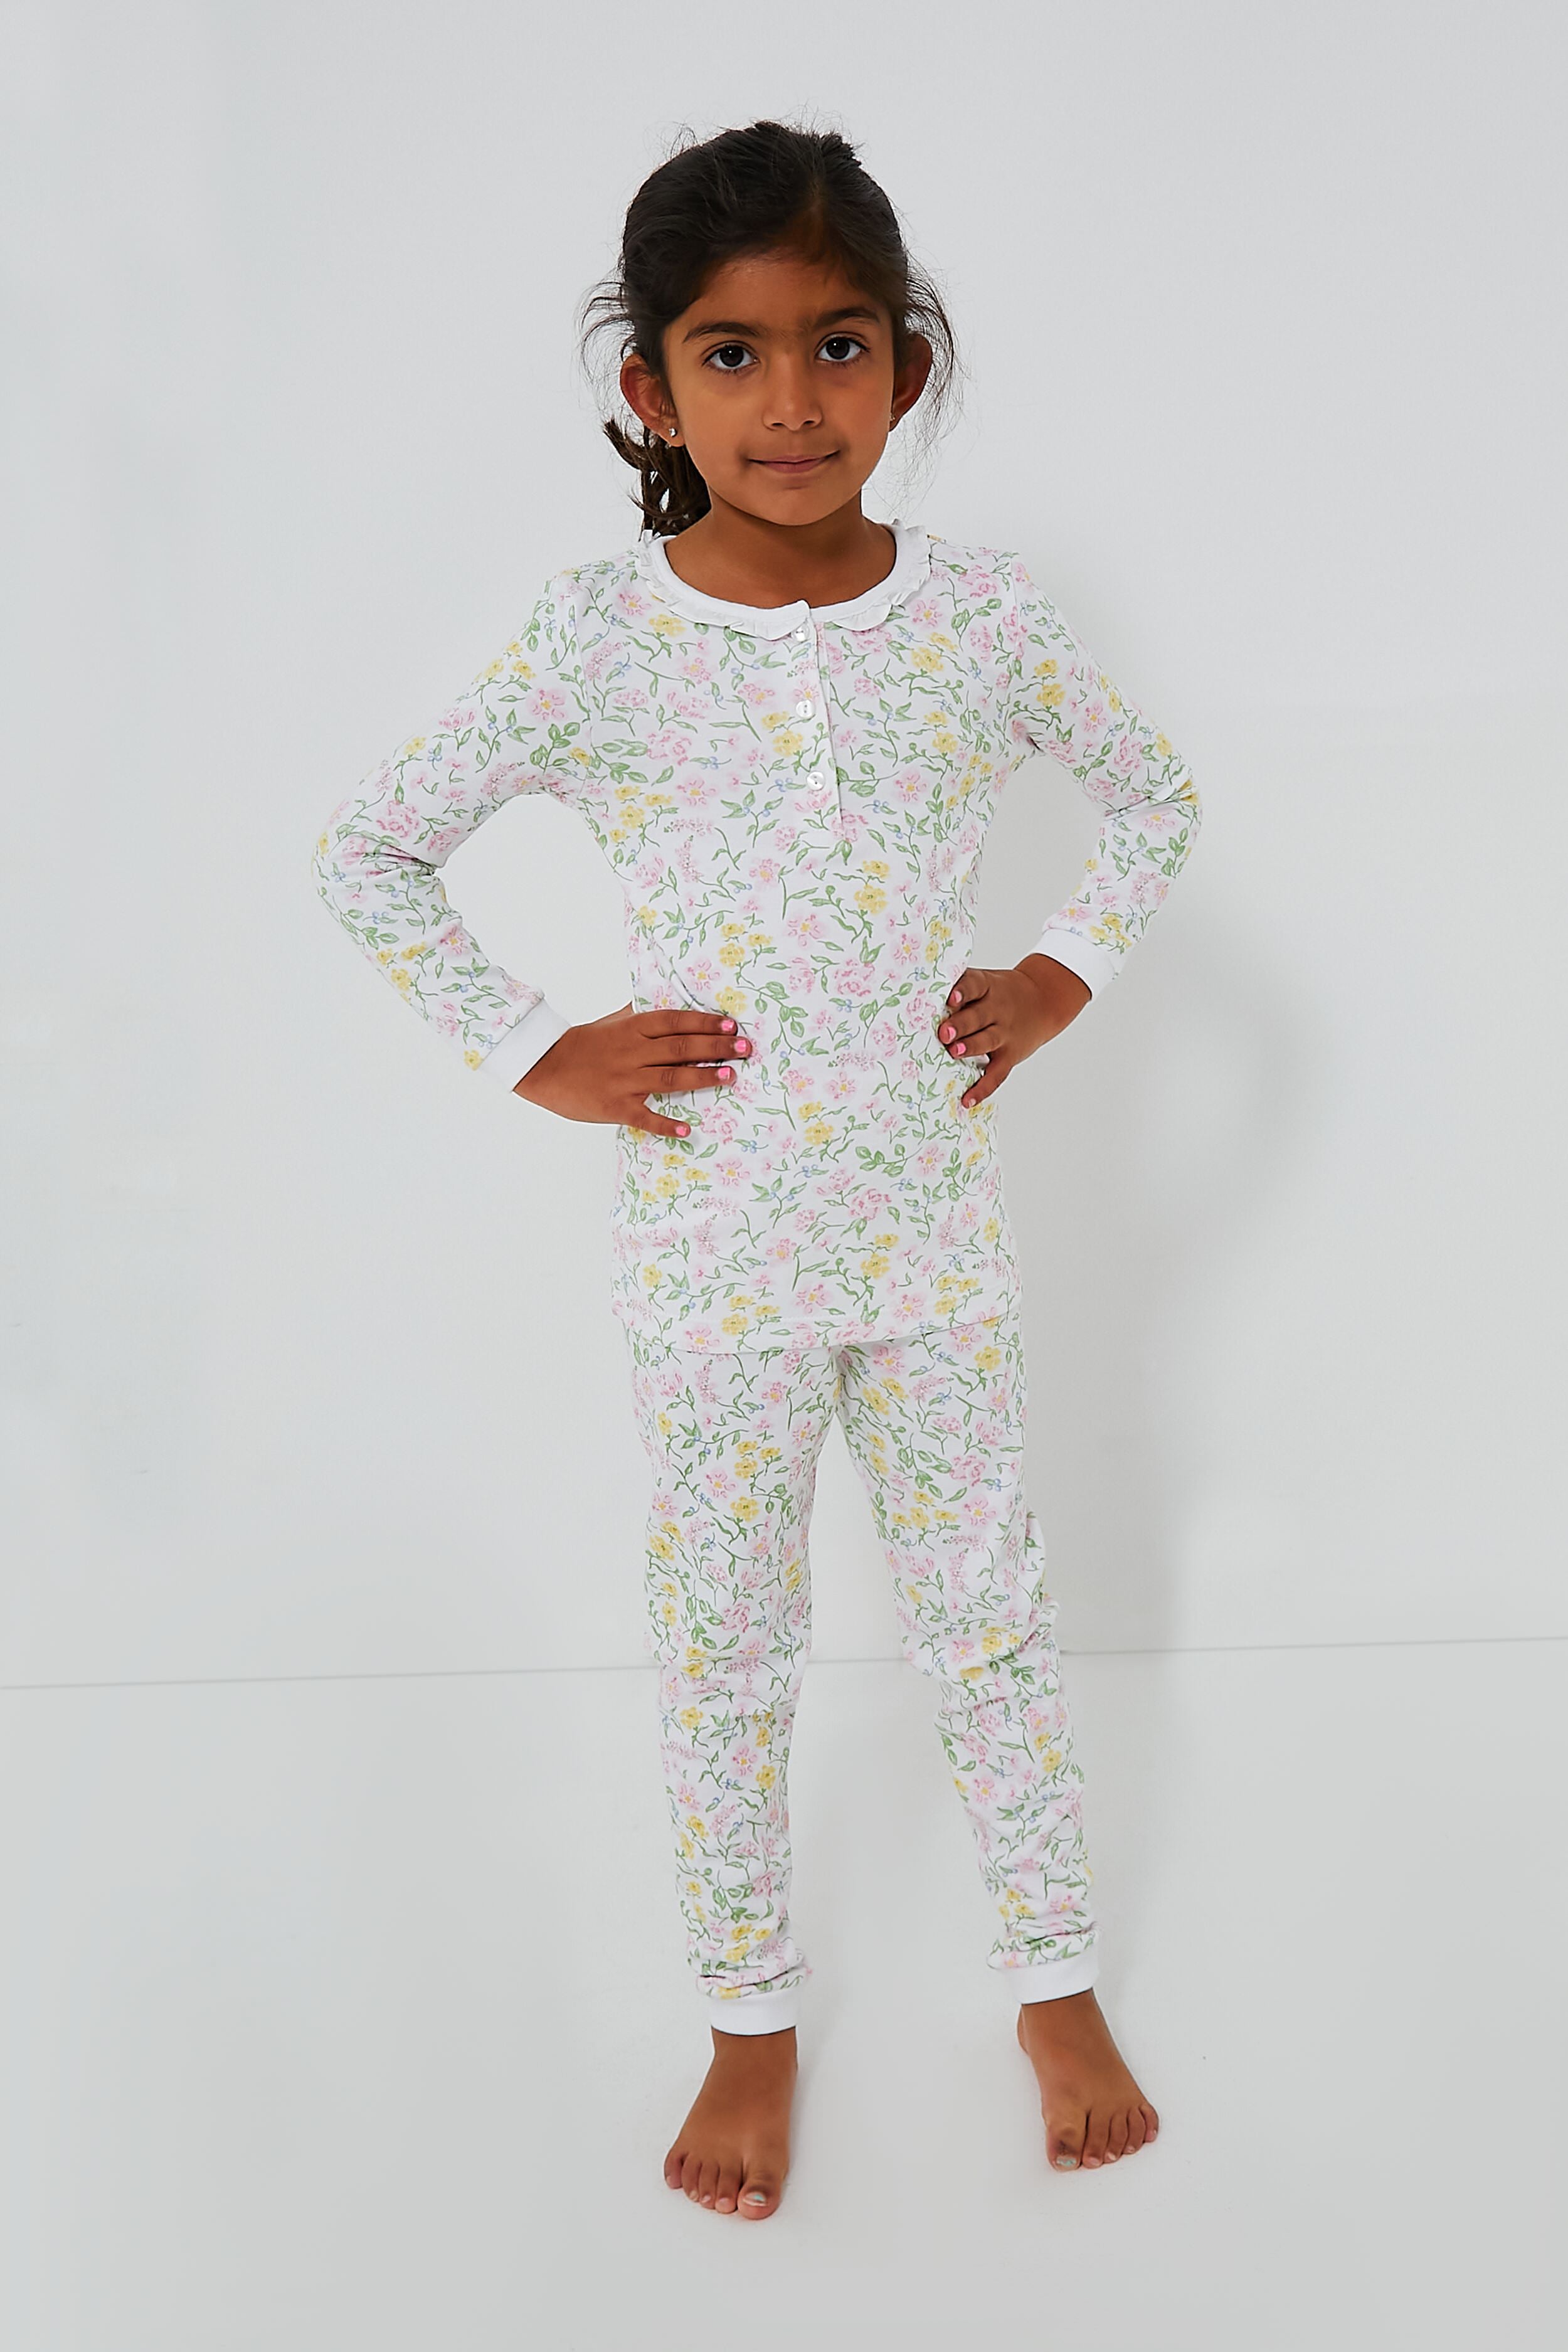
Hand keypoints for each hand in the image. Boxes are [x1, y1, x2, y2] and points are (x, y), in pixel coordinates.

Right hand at [512, 1003, 752, 1137]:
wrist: (544, 1066)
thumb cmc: (582, 1044)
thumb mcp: (612, 1022)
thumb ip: (639, 1014)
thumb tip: (666, 997)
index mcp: (632, 1028)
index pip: (675, 1022)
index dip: (704, 1023)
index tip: (730, 1026)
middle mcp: (632, 1052)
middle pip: (679, 1048)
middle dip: (715, 1048)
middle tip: (745, 1048)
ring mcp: (624, 1080)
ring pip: (669, 1078)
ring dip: (702, 1078)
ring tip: (729, 1077)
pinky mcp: (615, 1106)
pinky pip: (644, 1116)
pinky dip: (665, 1124)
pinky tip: (686, 1130)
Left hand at [936, 954, 1091, 1107]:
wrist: (1043, 1000)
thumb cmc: (999, 993)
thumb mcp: (986, 983)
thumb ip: (960, 990)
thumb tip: (920, 1002)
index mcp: (986, 987)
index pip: (974, 985)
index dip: (963, 991)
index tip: (950, 998)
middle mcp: (996, 1009)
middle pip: (978, 1016)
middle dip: (961, 1024)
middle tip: (944, 1033)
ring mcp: (1004, 1033)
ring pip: (987, 1040)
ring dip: (970, 1047)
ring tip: (954, 1052)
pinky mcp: (1009, 1055)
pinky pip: (996, 1074)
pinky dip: (982, 1088)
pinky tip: (967, 1100)